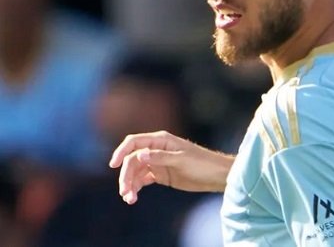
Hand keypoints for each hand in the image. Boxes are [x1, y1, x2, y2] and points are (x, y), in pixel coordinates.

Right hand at [109, 130, 233, 203]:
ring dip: (129, 184)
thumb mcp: (182, 160)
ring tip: (129, 199)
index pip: (134, 142)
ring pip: (135, 172)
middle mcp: (156, 149)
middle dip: (125, 175)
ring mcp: (157, 162)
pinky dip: (136, 188)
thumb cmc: (201, 163)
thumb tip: (140, 154)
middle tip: (124, 191)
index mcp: (161, 140)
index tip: (112, 165)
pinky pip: (142, 180)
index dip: (121, 152)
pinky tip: (133, 198)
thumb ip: (161, 157)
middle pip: (132, 160)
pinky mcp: (160, 174)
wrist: (215, 175)